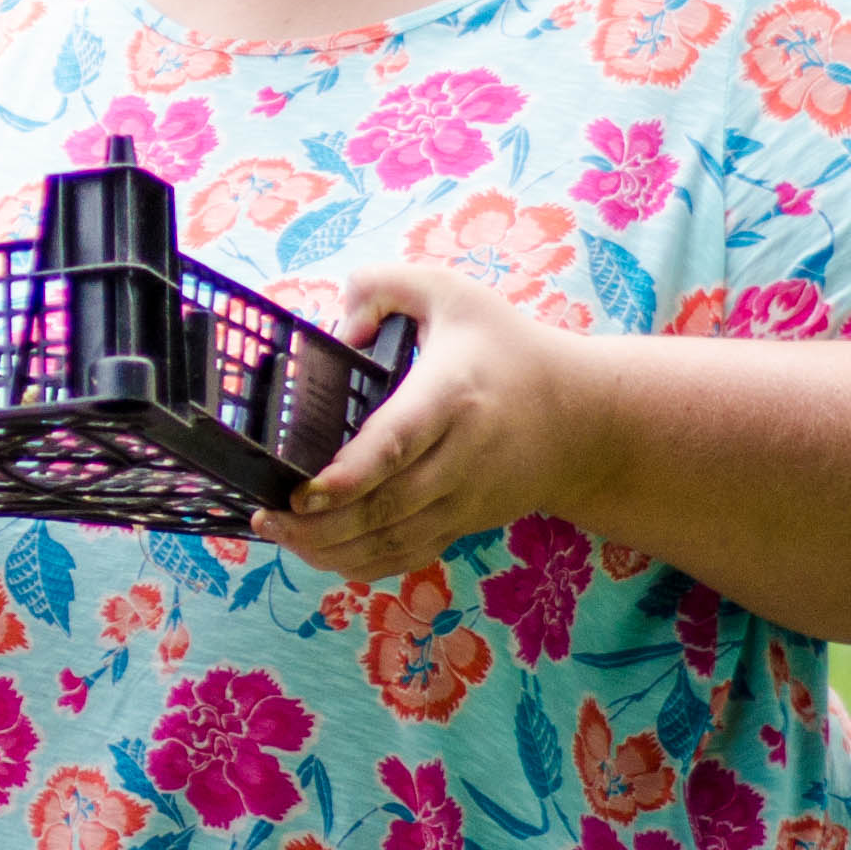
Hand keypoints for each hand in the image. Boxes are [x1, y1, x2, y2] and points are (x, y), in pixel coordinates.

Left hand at [252, 263, 597, 581]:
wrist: (583, 415)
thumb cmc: (505, 347)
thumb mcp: (449, 292)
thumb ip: (384, 286)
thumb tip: (339, 324)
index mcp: (451, 396)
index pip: (398, 444)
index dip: (350, 475)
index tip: (304, 491)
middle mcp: (461, 457)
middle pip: (387, 506)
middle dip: (320, 523)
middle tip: (266, 516)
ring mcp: (465, 498)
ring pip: (394, 541)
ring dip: (331, 549)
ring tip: (278, 533)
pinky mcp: (465, 523)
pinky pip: (409, 556)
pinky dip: (363, 563)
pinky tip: (320, 552)